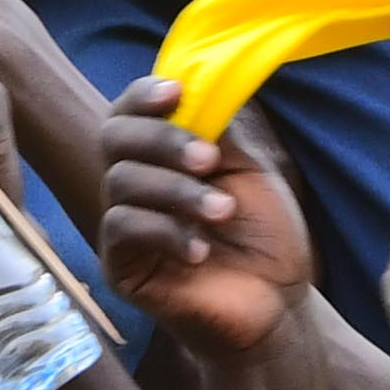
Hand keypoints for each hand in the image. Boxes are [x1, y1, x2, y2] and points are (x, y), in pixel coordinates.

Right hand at [91, 76, 313, 356]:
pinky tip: (201, 250)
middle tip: (209, 160)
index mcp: (160, 153)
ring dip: (177, 192)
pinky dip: (165, 232)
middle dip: (162, 141)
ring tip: (223, 213)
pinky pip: (122, 229)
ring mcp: (122, 224)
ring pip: (122, 182)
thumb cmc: (263, 236)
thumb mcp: (247, 170)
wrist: (275, 305)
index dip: (144, 94)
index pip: (129, 110)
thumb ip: (215, 129)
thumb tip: (193, 84)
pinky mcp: (119, 266)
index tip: (176, 93)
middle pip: (114, 137)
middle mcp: (133, 181)